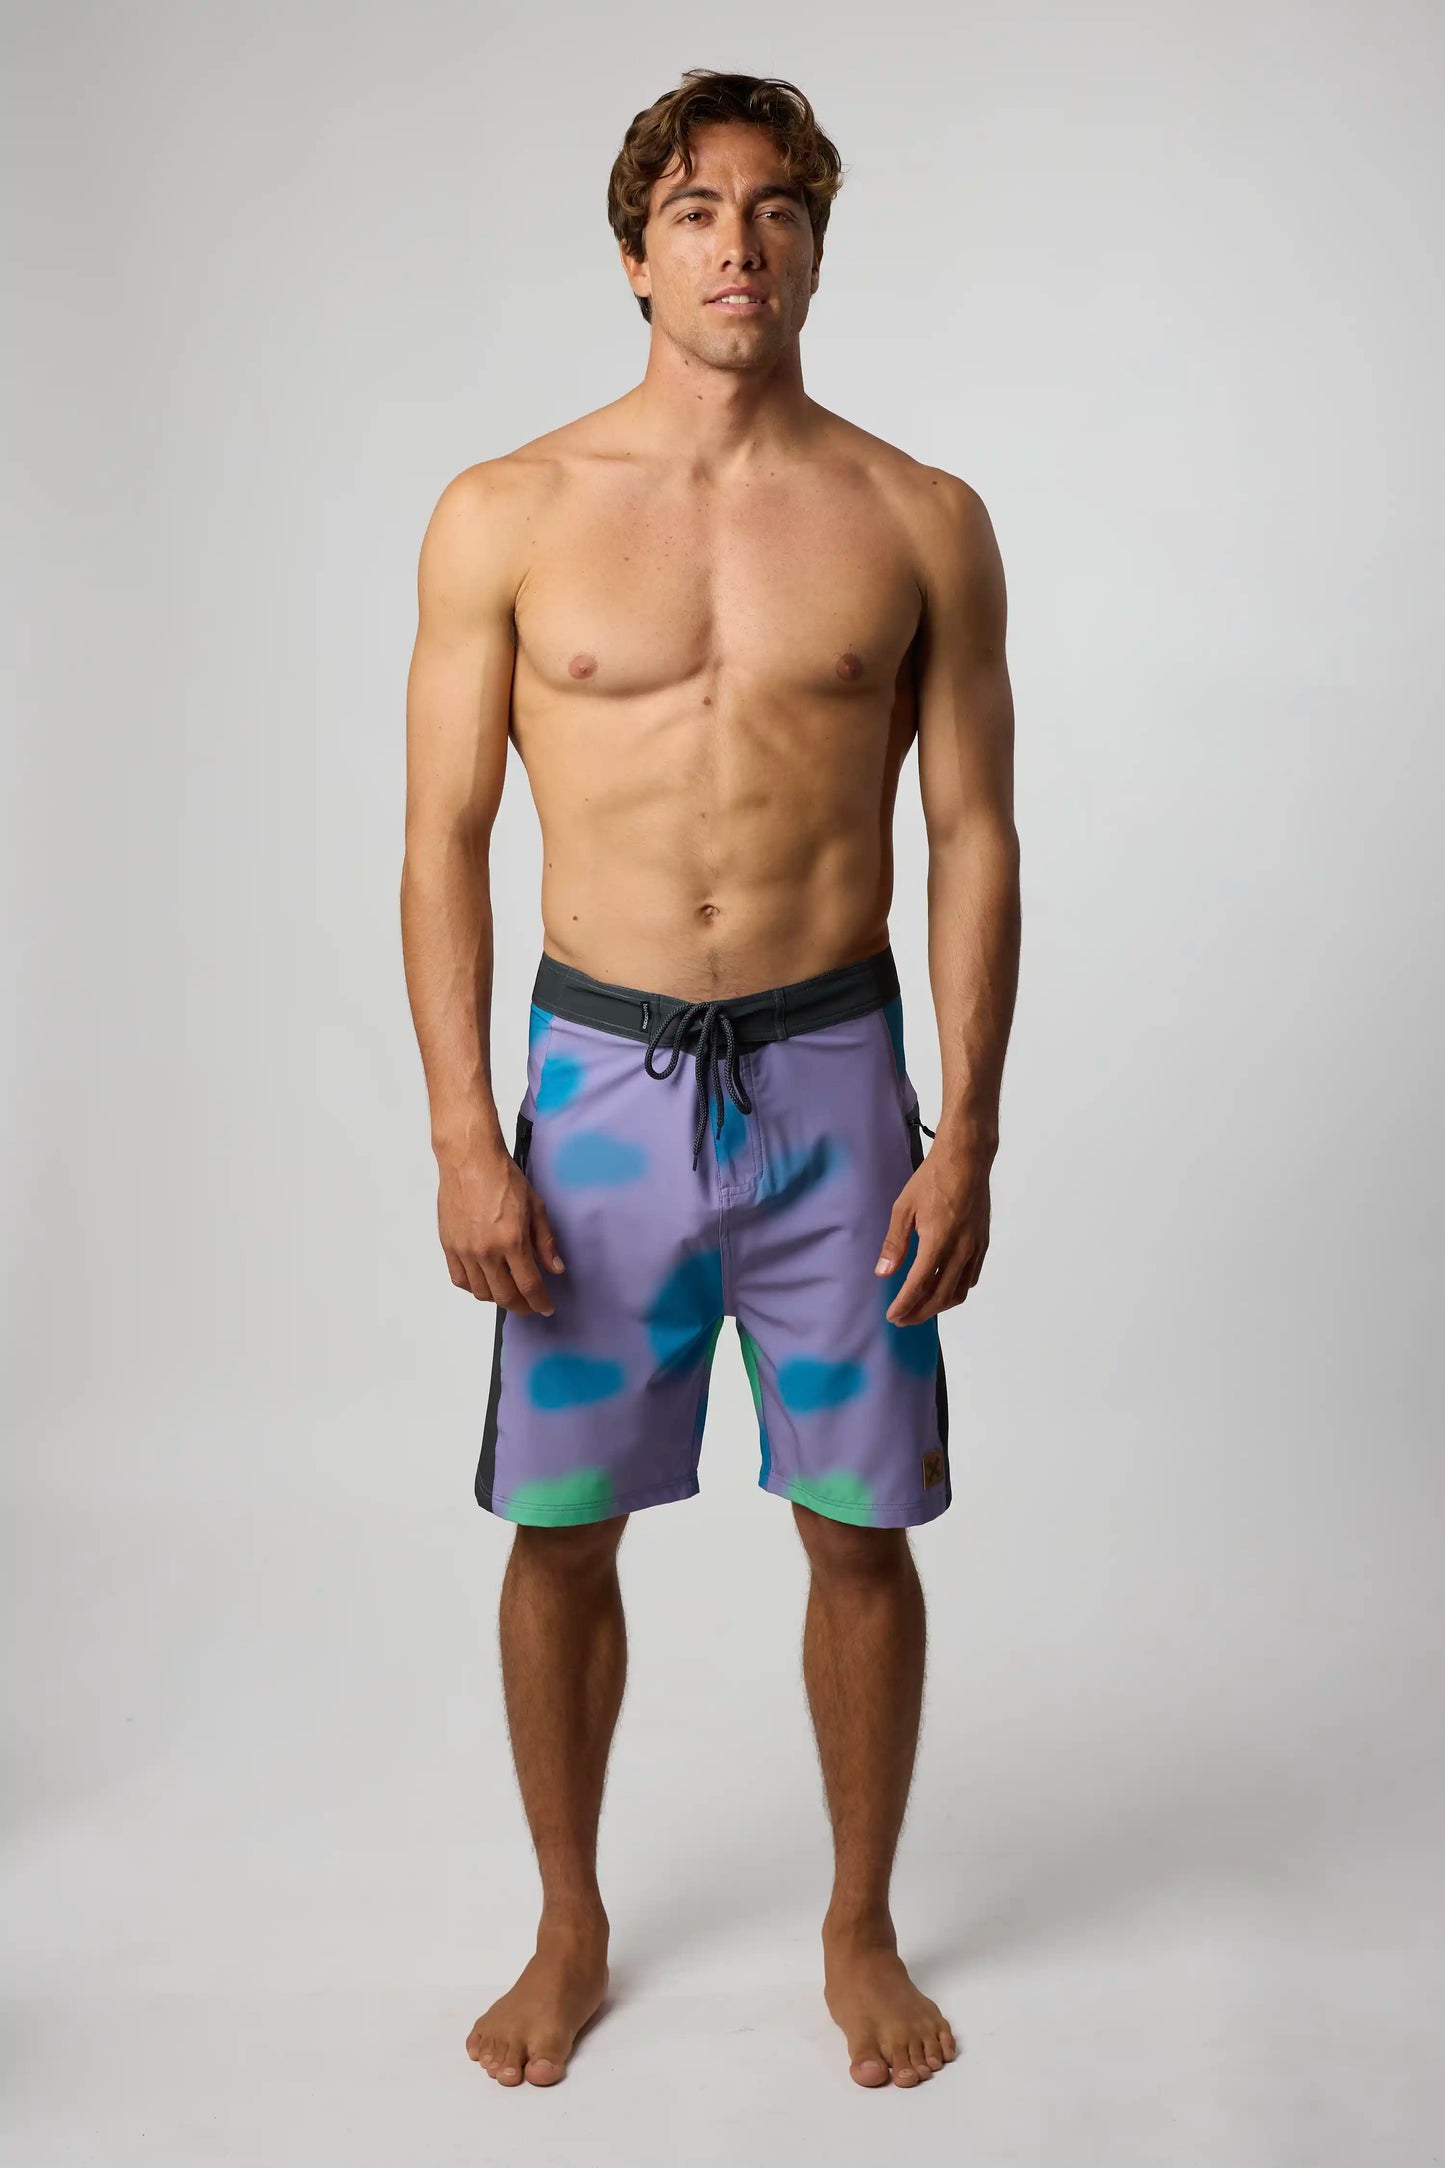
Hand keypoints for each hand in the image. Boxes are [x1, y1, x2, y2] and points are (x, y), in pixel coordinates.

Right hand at [437, 1145, 565, 1314]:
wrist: (469, 1160)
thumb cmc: (504, 1178)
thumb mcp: (535, 1206)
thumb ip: (545, 1242)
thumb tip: (555, 1269)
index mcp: (511, 1241)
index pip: (529, 1285)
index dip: (540, 1302)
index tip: (546, 1308)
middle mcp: (486, 1251)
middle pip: (505, 1295)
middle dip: (521, 1306)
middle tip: (530, 1305)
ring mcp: (465, 1250)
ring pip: (481, 1292)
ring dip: (498, 1298)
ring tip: (508, 1292)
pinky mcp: (448, 1245)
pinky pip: (460, 1279)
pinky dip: (474, 1287)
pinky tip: (484, 1282)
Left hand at [875, 1130, 991, 1325]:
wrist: (967, 1159)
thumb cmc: (933, 1178)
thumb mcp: (904, 1208)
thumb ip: (894, 1243)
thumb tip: (883, 1272)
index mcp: (938, 1240)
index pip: (919, 1284)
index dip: (905, 1304)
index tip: (892, 1316)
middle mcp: (960, 1249)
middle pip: (940, 1296)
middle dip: (919, 1313)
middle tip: (902, 1319)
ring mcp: (975, 1248)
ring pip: (959, 1292)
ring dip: (939, 1306)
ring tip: (920, 1309)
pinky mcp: (983, 1244)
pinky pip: (971, 1277)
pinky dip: (956, 1291)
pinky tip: (943, 1289)